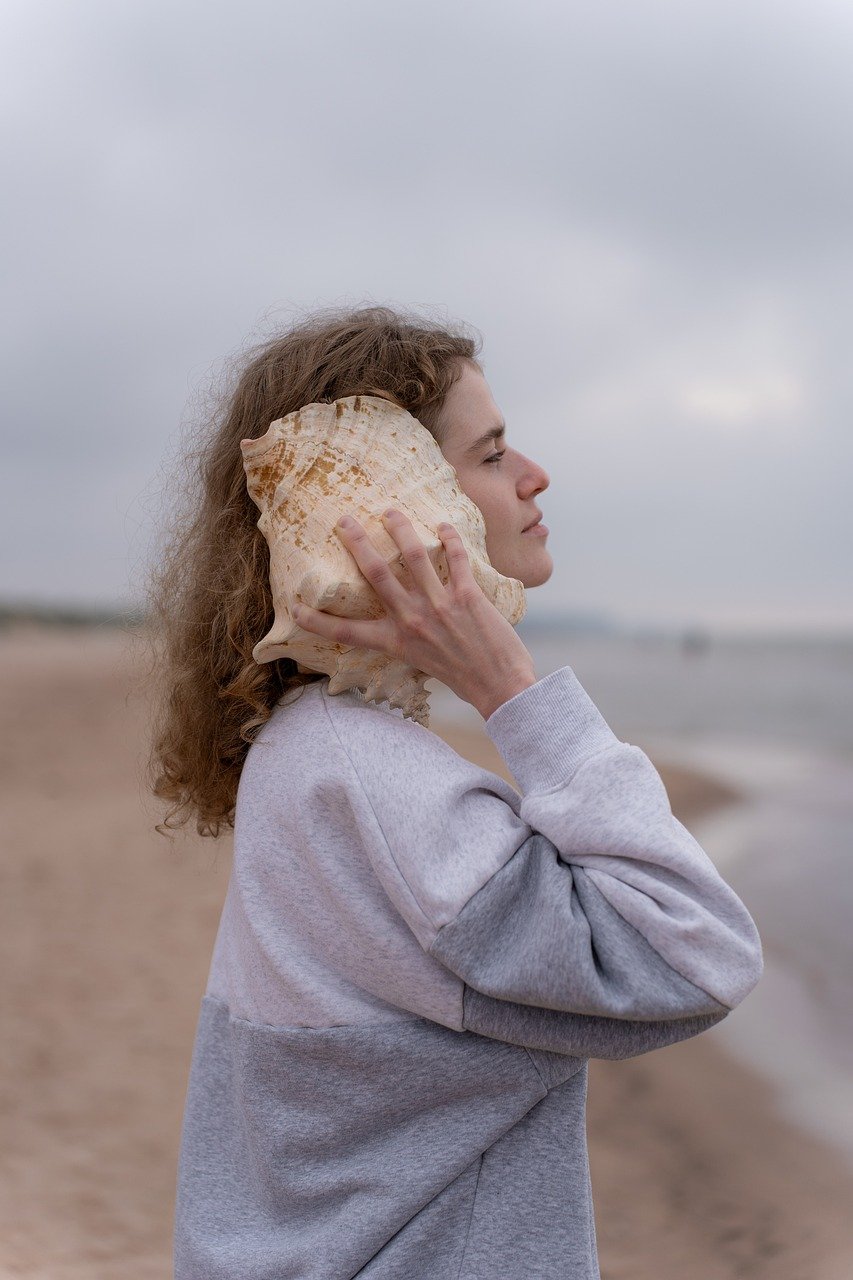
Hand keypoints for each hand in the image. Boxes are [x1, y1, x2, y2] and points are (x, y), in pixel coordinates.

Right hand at [291, 509, 536, 719]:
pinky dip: (449, 537)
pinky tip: (443, 525)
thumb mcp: (421, 661)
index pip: (346, 633)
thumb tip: (398, 617)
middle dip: (356, 543)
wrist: (500, 686)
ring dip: (399, 528)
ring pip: (412, 556)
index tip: (295, 606)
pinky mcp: (468, 596)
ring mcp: (439, 606)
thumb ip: (406, 638)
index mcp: (396, 642)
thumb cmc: (462, 676)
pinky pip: (455, 557)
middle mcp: (412, 621)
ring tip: (390, 513)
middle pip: (375, 574)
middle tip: (343, 521)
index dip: (318, 620)